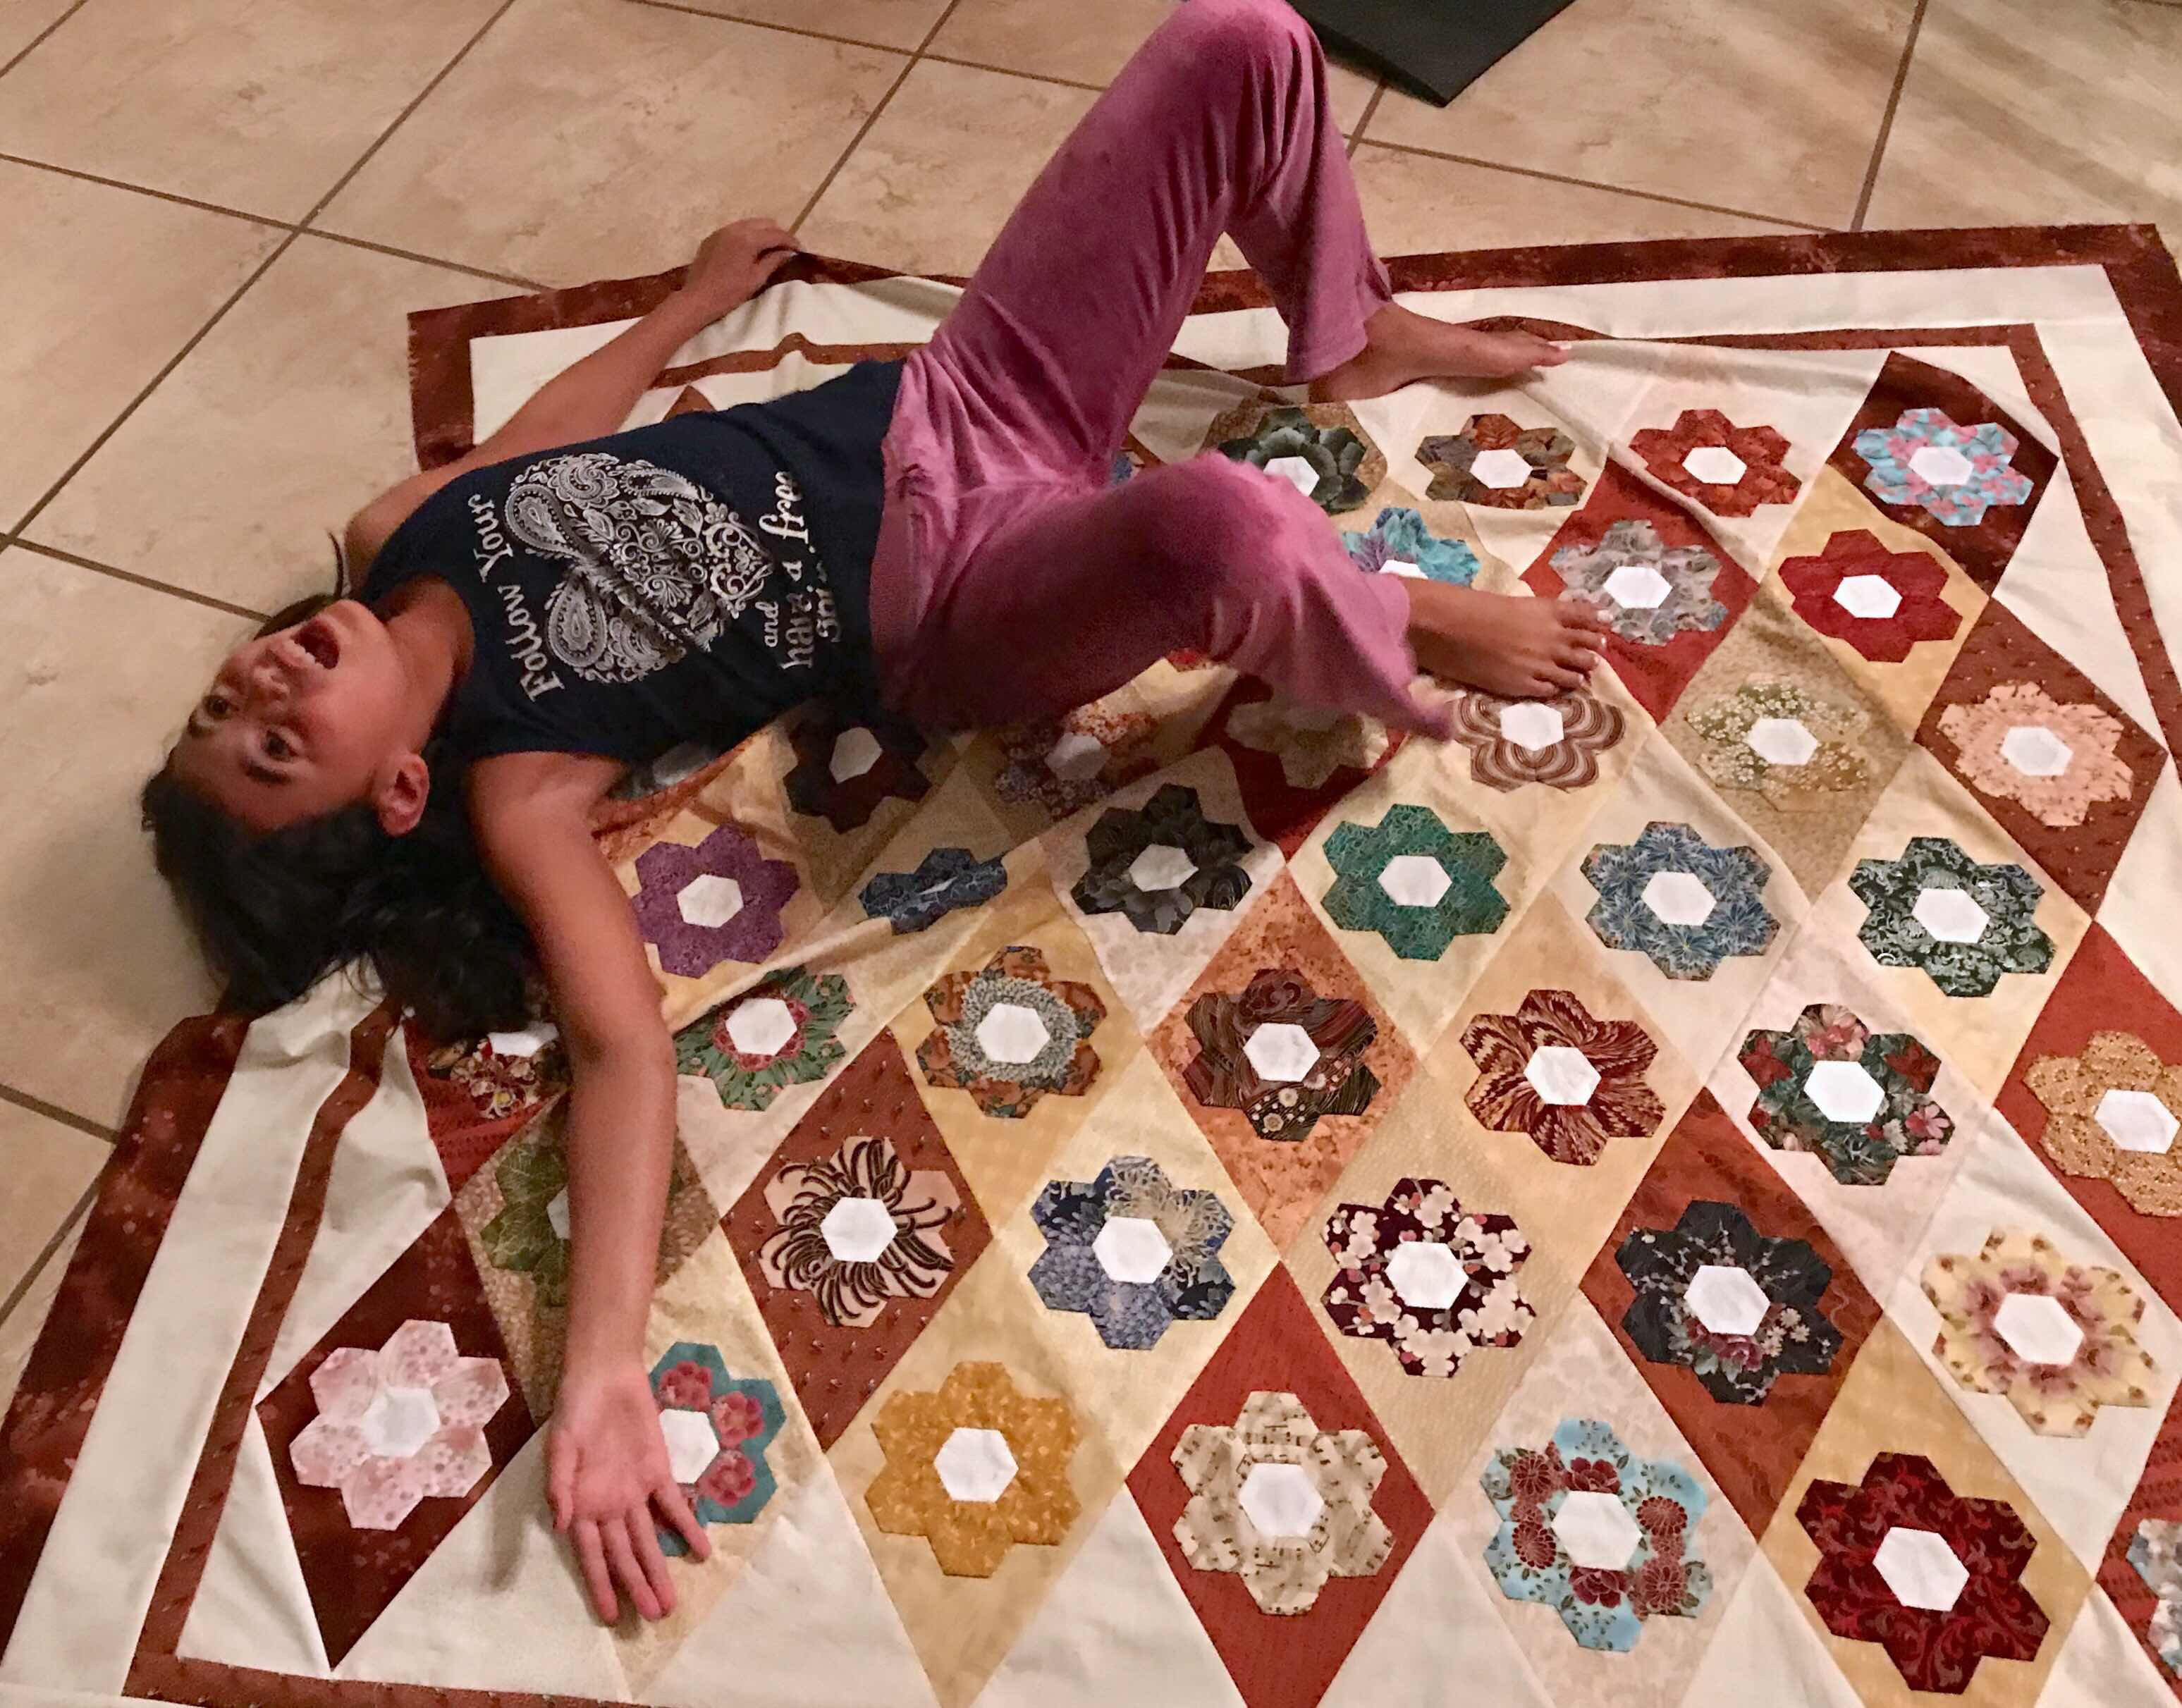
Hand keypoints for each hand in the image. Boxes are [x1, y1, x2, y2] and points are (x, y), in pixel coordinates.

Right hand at [547, 1362, 710, 1621]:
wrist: (605, 1375)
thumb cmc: (575, 1411)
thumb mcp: (559, 1446)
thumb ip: (560, 1486)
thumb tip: (562, 1524)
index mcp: (581, 1505)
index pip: (593, 1556)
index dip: (602, 1585)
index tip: (612, 1615)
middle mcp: (610, 1506)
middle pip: (625, 1555)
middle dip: (639, 1586)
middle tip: (655, 1616)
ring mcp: (636, 1491)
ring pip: (649, 1539)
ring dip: (660, 1568)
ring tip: (672, 1602)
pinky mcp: (658, 1472)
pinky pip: (674, 1505)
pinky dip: (687, 1528)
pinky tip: (701, 1551)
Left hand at [677, 217, 798, 319]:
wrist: (698, 298)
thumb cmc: (730, 292)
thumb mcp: (756, 278)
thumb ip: (773, 261)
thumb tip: (788, 253)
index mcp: (748, 239)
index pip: (776, 234)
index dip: (790, 241)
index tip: (799, 249)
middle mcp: (735, 228)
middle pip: (764, 223)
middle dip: (777, 233)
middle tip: (786, 248)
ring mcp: (722, 231)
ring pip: (749, 223)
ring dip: (762, 232)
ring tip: (769, 248)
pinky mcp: (713, 237)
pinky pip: (735, 229)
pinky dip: (747, 235)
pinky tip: (749, 249)